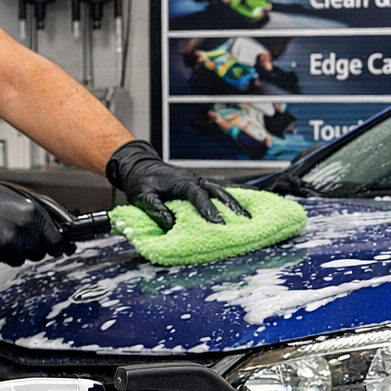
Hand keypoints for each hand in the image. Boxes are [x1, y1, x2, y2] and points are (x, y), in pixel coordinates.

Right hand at [0, 169, 67, 265]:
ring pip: (28, 257)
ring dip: (22, 251)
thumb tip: (58, 231)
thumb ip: (43, 216)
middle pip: (43, 252)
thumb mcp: (25, 200)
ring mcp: (14, 240)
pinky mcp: (1, 249)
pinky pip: (14, 261)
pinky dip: (10, 255)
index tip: (54, 247)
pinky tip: (3, 242)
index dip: (57, 246)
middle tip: (23, 237)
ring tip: (11, 237)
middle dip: (36, 247)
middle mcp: (28, 228)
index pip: (58, 241)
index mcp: (37, 214)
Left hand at [105, 140, 247, 229]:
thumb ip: (156, 209)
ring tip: (249, 217)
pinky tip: (245, 204)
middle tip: (244, 221)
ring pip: (223, 190)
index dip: (209, 209)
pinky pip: (221, 189)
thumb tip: (171, 224)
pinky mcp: (201, 184)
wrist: (140, 166)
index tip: (218, 224)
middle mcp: (194, 179)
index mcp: (181, 182)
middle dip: (232, 206)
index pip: (198, 195)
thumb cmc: (141, 181)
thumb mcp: (142, 196)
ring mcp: (200, 180)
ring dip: (236, 202)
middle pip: (218, 191)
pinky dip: (234, 195)